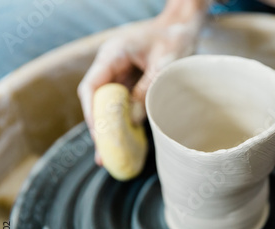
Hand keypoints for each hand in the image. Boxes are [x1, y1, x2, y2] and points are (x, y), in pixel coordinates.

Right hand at [77, 11, 202, 164]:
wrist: (182, 26)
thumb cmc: (174, 39)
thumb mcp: (163, 65)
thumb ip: (146, 90)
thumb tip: (132, 119)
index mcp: (112, 54)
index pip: (92, 87)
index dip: (92, 113)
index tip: (99, 135)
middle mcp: (110, 64)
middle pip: (96, 99)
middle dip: (98, 127)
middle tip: (103, 155)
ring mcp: (118, 73)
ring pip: (107, 104)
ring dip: (109, 128)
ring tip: (109, 156)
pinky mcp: (129, 81)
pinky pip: (121, 103)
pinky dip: (122, 122)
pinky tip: (124, 141)